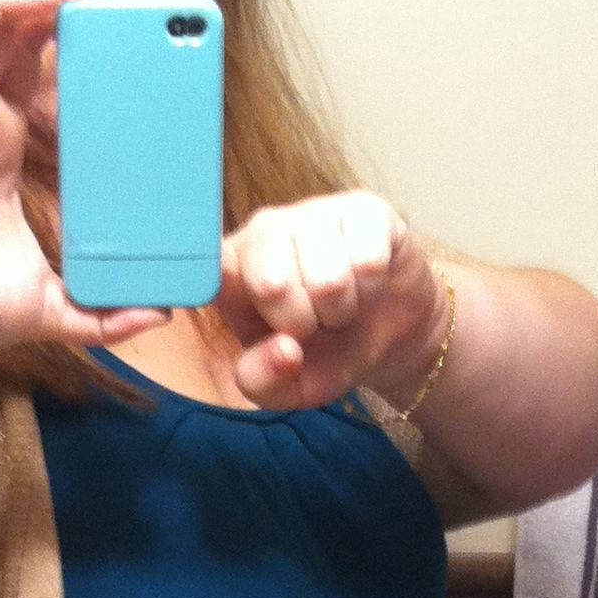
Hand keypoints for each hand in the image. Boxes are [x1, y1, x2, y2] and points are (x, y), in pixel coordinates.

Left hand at [216, 193, 449, 410]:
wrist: (388, 338)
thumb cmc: (325, 353)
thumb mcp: (286, 387)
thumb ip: (263, 381)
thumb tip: (283, 349)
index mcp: (231, 269)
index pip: (209, 269)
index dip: (228, 295)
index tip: (230, 311)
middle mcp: (265, 230)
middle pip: (272, 283)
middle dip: (303, 323)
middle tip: (313, 323)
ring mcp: (315, 212)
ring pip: (328, 277)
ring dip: (342, 309)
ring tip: (341, 306)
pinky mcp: (364, 210)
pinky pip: (368, 259)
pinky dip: (372, 288)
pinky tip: (367, 283)